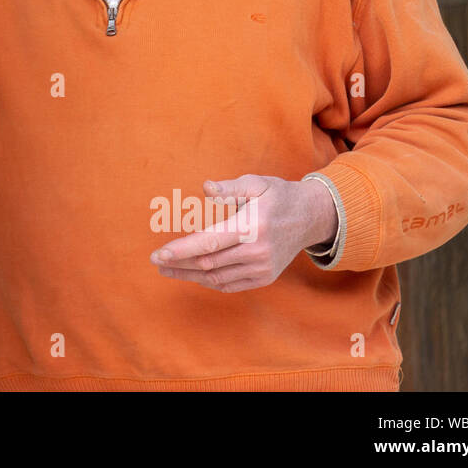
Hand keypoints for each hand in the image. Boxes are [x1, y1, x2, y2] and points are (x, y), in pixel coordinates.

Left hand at [148, 174, 338, 292]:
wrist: (311, 217)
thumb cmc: (277, 195)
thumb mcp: (256, 183)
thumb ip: (230, 187)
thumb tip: (206, 187)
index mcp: (251, 227)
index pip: (209, 242)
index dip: (181, 250)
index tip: (158, 254)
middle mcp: (257, 251)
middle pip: (208, 263)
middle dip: (179, 263)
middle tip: (156, 261)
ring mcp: (262, 268)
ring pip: (217, 277)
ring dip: (189, 275)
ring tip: (168, 269)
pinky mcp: (265, 277)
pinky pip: (230, 284)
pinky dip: (209, 281)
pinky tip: (193, 275)